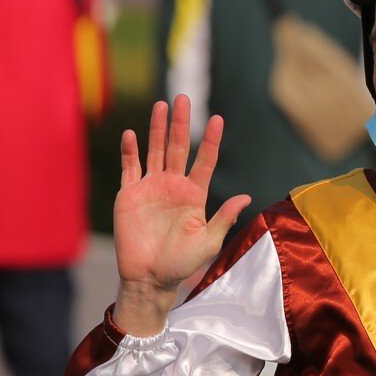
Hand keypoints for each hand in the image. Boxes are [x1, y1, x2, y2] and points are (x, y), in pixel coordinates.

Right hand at [112, 96, 249, 334]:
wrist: (150, 277)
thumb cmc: (182, 263)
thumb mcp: (209, 241)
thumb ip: (224, 217)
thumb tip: (246, 197)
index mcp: (194, 194)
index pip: (205, 161)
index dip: (211, 141)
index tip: (218, 119)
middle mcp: (173, 185)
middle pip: (179, 148)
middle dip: (182, 123)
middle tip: (185, 98)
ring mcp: (151, 187)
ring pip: (155, 151)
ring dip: (158, 129)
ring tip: (162, 105)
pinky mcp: (129, 194)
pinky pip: (130, 168)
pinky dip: (130, 151)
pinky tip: (132, 134)